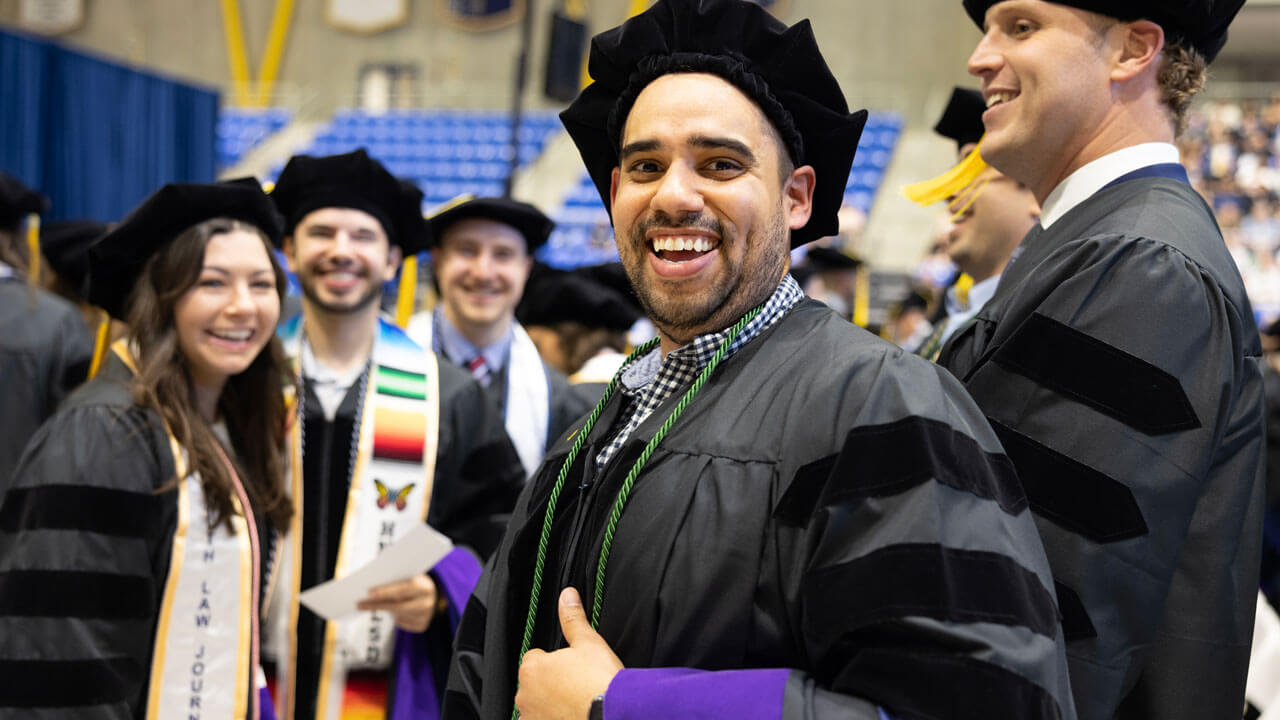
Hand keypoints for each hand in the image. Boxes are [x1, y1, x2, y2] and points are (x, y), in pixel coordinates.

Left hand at [357, 574, 439, 632]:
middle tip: (360, 605)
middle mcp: (427, 602)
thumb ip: (395, 580)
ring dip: (385, 611)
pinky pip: (402, 624)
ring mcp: (426, 615)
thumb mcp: (409, 577)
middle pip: (398, 606)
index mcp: (424, 586)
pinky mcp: (422, 625)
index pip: (402, 589)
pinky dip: (395, 618)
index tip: (369, 593)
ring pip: (398, 616)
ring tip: (373, 606)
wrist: (433, 594)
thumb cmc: (414, 582)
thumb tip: (372, 588)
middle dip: (377, 605)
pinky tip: (395, 612)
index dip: (385, 592)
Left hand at [514, 587, 623, 719]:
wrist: (611, 715)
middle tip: (577, 685)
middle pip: (535, 683)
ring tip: (576, 703)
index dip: (555, 661)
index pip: (535, 657)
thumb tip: (567, 596)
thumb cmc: (600, 683)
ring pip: (537, 705)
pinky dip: (553, 718)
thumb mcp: (589, 643)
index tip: (571, 667)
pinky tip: (572, 715)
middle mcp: (525, 695)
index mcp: (532, 668)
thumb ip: (573, 620)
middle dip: (551, 684)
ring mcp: (530, 718)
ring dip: (550, 705)